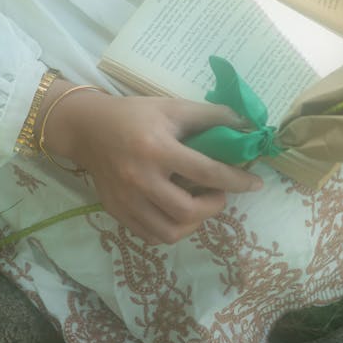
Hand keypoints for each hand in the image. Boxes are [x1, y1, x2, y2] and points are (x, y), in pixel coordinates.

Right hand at [37, 80, 262, 243]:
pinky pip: (151, 235)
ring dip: (195, 223)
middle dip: (215, 206)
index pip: (206, 172)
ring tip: (198, 206)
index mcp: (157, 149)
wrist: (87, 128)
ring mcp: (126, 200)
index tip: (255, 184)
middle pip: (188, 211)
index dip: (236, 181)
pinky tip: (178, 214)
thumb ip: (210, 115)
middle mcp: (140, 179)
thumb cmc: (135, 115)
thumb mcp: (172, 107)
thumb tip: (246, 124)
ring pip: (170, 232)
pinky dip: (172, 230)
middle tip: (219, 194)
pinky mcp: (117, 212)